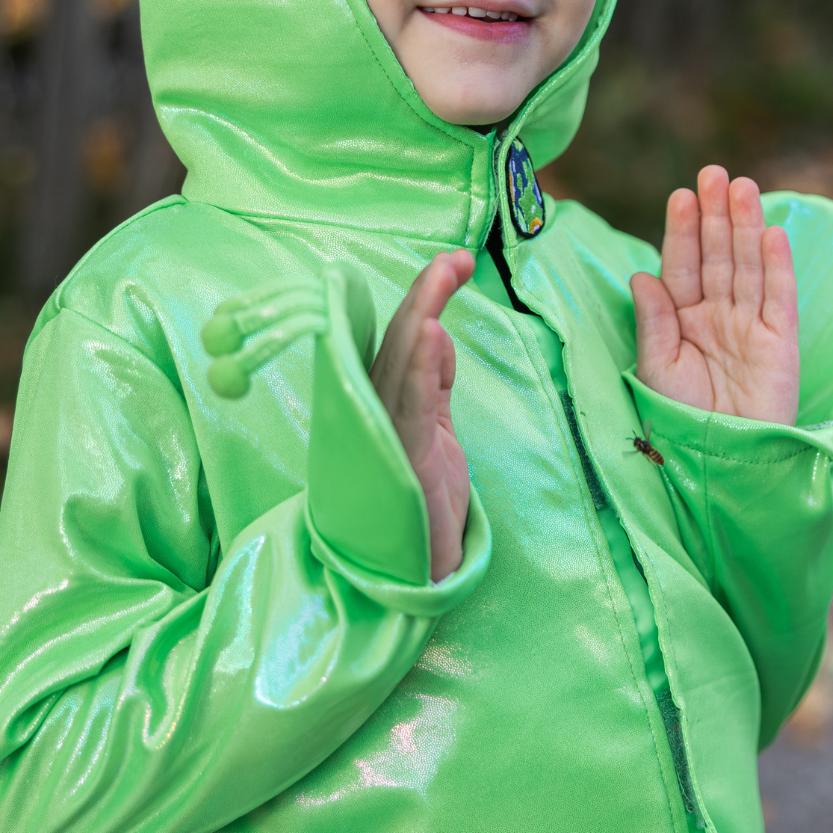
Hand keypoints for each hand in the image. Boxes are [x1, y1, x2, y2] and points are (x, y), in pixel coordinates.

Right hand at [369, 250, 474, 580]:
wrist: (416, 574)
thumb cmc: (423, 505)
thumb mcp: (436, 432)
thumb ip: (433, 385)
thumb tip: (437, 334)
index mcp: (385, 403)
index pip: (400, 338)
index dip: (422, 297)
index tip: (453, 262)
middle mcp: (377, 412)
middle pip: (397, 341)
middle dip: (425, 294)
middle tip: (454, 257)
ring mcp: (387, 434)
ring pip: (401, 362)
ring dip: (423, 313)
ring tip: (444, 273)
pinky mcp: (404, 459)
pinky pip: (413, 405)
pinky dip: (424, 367)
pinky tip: (433, 332)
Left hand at [631, 167, 799, 425]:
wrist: (720, 462)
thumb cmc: (680, 421)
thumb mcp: (657, 369)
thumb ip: (654, 321)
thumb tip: (641, 274)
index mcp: (681, 321)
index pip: (683, 266)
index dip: (684, 231)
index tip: (681, 195)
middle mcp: (717, 318)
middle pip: (718, 256)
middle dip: (716, 216)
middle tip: (714, 173)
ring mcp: (750, 327)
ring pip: (748, 267)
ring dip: (746, 227)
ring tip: (742, 188)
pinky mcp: (781, 344)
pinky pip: (779, 298)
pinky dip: (777, 266)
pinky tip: (772, 234)